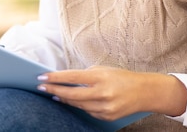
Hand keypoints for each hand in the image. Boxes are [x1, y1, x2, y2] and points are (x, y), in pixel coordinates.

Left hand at [37, 66, 186, 120]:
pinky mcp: (107, 117)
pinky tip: (71, 101)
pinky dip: (79, 105)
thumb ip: (85, 75)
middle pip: (71, 94)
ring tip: (54, 93)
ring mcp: (105, 108)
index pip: (72, 78)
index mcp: (100, 77)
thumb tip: (65, 79)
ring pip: (77, 105)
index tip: (41, 76)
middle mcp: (102, 93)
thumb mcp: (104, 70)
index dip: (55, 78)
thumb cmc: (121, 77)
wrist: (145, 92)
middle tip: (41, 87)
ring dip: (64, 99)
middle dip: (54, 90)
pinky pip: (87, 111)